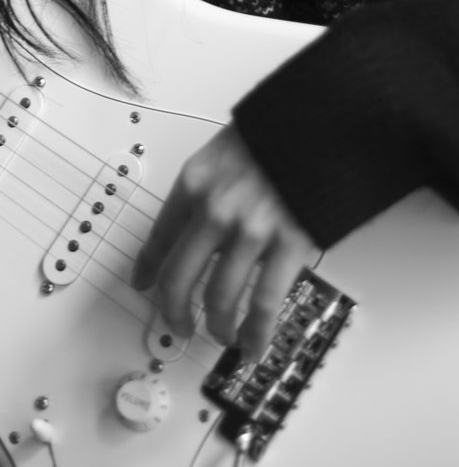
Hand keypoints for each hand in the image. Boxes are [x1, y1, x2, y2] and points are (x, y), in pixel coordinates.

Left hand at [132, 125, 313, 358]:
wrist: (324, 122)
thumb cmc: (275, 135)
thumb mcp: (223, 152)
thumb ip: (205, 190)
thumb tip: (192, 229)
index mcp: (194, 182)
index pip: (159, 236)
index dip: (148, 268)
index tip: (143, 283)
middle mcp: (214, 209)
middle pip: (180, 278)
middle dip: (174, 311)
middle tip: (178, 324)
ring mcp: (250, 231)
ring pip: (220, 299)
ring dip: (217, 326)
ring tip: (220, 335)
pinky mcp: (287, 247)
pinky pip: (263, 305)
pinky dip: (255, 333)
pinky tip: (252, 344)